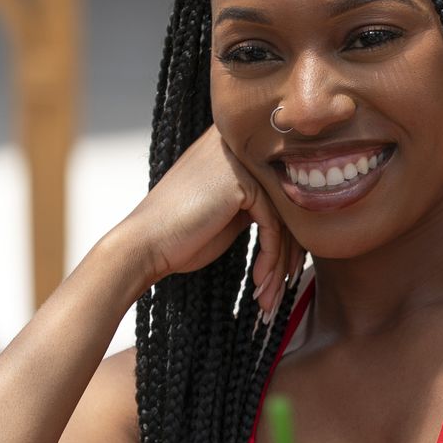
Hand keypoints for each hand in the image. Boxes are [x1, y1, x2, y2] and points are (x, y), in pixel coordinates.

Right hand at [113, 125, 303, 314]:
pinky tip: (259, 282)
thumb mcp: (227, 213)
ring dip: (279, 264)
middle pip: (284, 203)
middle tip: (281, 288)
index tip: (285, 271)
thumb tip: (298, 219)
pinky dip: (270, 259)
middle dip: (288, 254)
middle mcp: (239, 146)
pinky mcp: (241, 184)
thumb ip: (256, 203)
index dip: (287, 236)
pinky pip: (272, 226)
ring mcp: (240, 161)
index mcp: (233, 147)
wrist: (144, 245)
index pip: (278, 190)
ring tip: (271, 296)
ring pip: (282, 218)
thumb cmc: (180, 235)